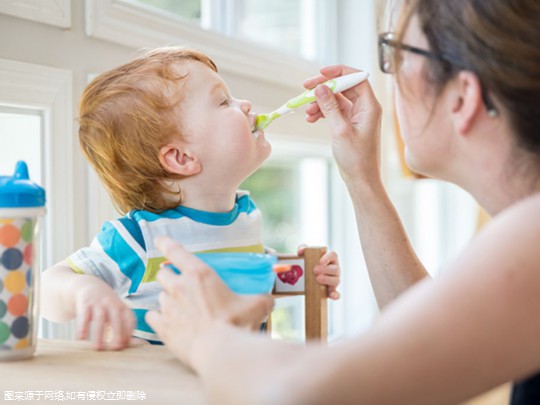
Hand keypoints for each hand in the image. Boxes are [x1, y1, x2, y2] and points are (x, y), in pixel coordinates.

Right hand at [75, 279, 134, 350]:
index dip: (129, 331)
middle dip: (118, 332)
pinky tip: (80, 338)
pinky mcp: (85, 303)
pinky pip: (84, 315)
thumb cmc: (105, 305)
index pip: (130, 319)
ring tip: (97, 348)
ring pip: (100, 318)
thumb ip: (122, 326)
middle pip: (117, 318)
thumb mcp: (115, 311)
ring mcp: (98, 302)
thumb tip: (129, 345)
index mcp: (122, 307)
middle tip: (116, 348)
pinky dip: (82, 327)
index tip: (126, 344)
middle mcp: (112, 303)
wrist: (88, 285)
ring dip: (99, 334)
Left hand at [146, 236, 274, 365]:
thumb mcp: (257, 305)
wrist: (219, 351)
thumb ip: (260, 298)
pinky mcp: (162, 327)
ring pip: (160, 295)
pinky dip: (158, 318)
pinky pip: (152, 317)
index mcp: (200, 274)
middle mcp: (180, 287)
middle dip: (169, 276)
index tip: (160, 240)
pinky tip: (166, 322)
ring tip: (179, 306)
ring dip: (168, 298)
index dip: (166, 243)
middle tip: (180, 283)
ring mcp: (169, 307)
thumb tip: (267, 299)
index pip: (176, 251)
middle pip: (163, 274)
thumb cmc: (237, 324)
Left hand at [298, 246, 340, 299]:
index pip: (333, 255)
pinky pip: (336, 294)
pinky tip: (332, 295)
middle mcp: (335, 269)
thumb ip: (303, 249)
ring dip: (327, 280)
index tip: (320, 261)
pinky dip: (335, 295)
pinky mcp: (331, 291)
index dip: (327, 258)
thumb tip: (300, 251)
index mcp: (330, 259)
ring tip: (317, 279)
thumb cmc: (309, 264)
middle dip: (325, 269)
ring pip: (336, 280)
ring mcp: (334, 280)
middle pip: (335, 268)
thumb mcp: (306, 255)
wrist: (307, 278)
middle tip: (315, 270)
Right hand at [304, 65, 382, 188]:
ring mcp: (357, 115)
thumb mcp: (340, 130)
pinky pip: (334, 110)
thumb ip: (330, 107)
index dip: (338, 72)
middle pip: (343, 86)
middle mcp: (365, 107)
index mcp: (370, 106)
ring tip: (307, 111)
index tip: (320, 73)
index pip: (355, 78)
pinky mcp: (349, 123)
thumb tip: (320, 88)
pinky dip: (322, 112)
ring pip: (336, 99)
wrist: (361, 179)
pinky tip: (311, 118)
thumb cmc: (356, 158)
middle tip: (306, 88)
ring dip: (320, 102)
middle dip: (324, 87)